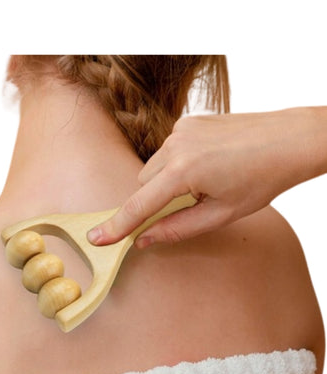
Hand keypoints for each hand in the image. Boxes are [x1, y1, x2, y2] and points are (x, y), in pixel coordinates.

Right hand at [88, 107, 326, 246]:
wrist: (290, 139)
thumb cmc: (262, 179)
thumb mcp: (221, 214)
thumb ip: (177, 228)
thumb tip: (144, 239)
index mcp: (184, 172)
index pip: (139, 205)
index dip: (117, 225)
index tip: (97, 238)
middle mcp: (175, 146)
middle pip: (143, 184)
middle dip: (154, 199)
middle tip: (187, 204)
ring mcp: (180, 129)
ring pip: (153, 166)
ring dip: (166, 180)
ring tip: (203, 180)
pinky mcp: (187, 121)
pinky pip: (167, 149)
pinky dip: (176, 162)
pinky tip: (206, 162)